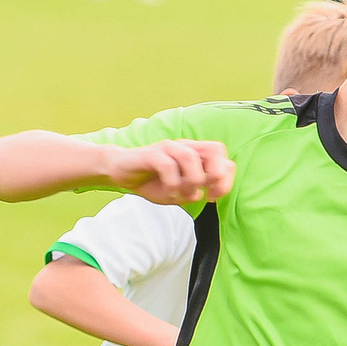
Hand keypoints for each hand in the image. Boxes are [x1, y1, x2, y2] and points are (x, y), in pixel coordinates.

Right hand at [105, 139, 233, 205]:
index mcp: (196, 155)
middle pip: (216, 149)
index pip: (224, 160)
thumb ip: (193, 192)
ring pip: (191, 157)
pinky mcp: (151, 153)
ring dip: (191, 181)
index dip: (225, 180)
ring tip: (182, 194)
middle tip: (204, 192)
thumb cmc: (152, 181)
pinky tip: (168, 193)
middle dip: (216, 174)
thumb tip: (201, 194)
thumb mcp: (177, 192)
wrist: (121, 172)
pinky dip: (172, 183)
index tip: (213, 197)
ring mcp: (168, 148)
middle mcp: (185, 147)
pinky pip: (168, 165)